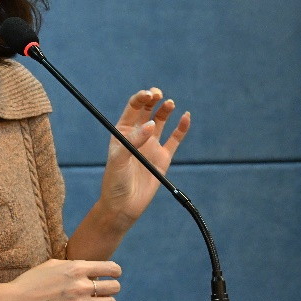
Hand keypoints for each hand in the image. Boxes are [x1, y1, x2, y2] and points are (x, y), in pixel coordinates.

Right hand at [6, 258, 120, 300]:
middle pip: (114, 287)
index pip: (111, 268)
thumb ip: (72, 265)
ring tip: (98, 298)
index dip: (115, 270)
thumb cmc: (33, 280)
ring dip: (106, 300)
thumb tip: (87, 266)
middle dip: (112, 286)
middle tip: (106, 286)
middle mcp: (81, 285)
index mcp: (76, 268)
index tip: (114, 272)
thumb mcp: (53, 265)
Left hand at [99, 88, 190, 226]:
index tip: (148, 94)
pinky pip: (174, 139)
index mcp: (122, 132)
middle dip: (153, 99)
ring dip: (165, 110)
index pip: (132, 109)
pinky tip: (186, 117)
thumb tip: (150, 125)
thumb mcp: (119, 160)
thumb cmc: (114, 181)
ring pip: (161, 121)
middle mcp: (137, 135)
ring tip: (170, 103)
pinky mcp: (163, 157)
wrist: (123, 206)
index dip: (140, 99)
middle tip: (158, 94)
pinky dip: (181, 128)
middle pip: (147, 111)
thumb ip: (133, 142)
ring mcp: (151, 146)